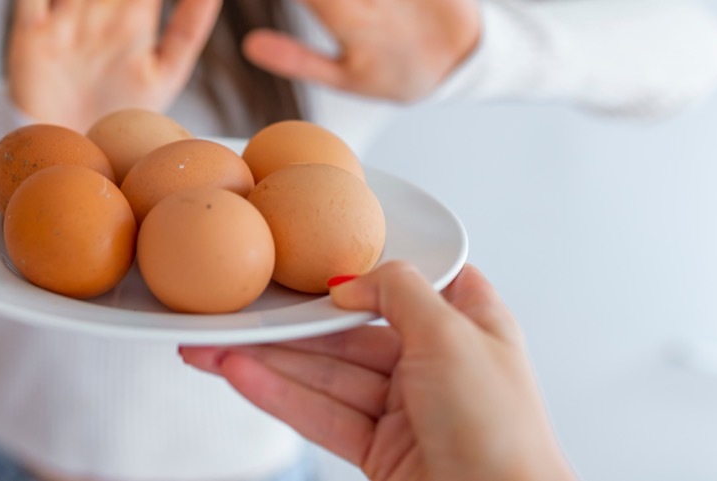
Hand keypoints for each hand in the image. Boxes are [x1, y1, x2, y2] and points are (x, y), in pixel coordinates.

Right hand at [180, 263, 576, 480]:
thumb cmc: (501, 436)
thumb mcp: (454, 334)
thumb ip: (398, 291)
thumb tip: (351, 279)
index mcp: (469, 322)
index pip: (403, 282)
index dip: (353, 272)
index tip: (300, 263)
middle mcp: (437, 363)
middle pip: (348, 333)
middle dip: (288, 326)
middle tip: (235, 313)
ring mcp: (406, 410)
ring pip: (326, 376)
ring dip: (268, 362)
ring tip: (215, 347)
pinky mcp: (381, 452)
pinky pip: (321, 415)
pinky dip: (279, 396)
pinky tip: (242, 376)